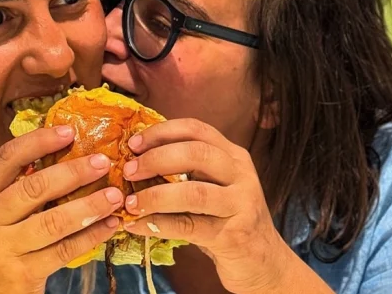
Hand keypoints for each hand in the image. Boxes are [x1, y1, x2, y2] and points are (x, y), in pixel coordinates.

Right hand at [0, 126, 122, 293]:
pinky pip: (64, 249)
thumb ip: (17, 185)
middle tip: (102, 161)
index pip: (6, 158)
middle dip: (72, 172)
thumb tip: (66, 150)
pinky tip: (109, 224)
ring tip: (114, 194)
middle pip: (33, 188)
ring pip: (53, 221)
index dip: (39, 141)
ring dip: (89, 205)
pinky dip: (91, 235)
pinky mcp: (22, 273)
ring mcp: (1, 248)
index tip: (69, 131)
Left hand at [120, 119, 294, 293]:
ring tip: (130, 203)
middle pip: (196, 154)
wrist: (262, 261)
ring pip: (193, 192)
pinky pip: (189, 226)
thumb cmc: (226, 219)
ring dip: (154, 196)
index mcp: (233, 156)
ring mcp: (241, 205)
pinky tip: (137, 226)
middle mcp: (241, 175)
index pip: (196, 129)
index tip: (133, 143)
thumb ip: (185, 170)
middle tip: (128, 171)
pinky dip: (158, 224)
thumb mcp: (213, 185)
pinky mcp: (234, 236)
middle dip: (156, 159)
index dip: (161, 132)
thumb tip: (134, 160)